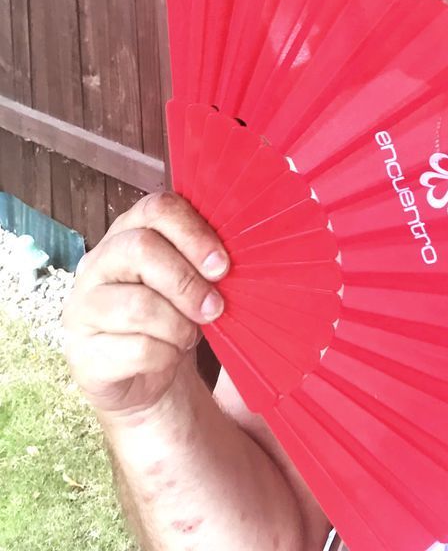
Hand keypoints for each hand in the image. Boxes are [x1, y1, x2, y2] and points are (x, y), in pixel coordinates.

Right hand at [62, 191, 229, 420]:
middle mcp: (97, 264)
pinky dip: (166, 355)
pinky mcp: (82, 353)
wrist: (145, 375)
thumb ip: (202, 261)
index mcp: (127, 233)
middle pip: (141, 249)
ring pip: (138, 305)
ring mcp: (82, 308)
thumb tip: (229, 261)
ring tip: (188, 335)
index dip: (193, 233)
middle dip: (188, 281)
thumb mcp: (189, 280)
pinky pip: (136, 349)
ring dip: (179, 325)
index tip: (222, 265)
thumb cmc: (172, 315)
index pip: (156, 208)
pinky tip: (168, 355)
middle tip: (214, 307)